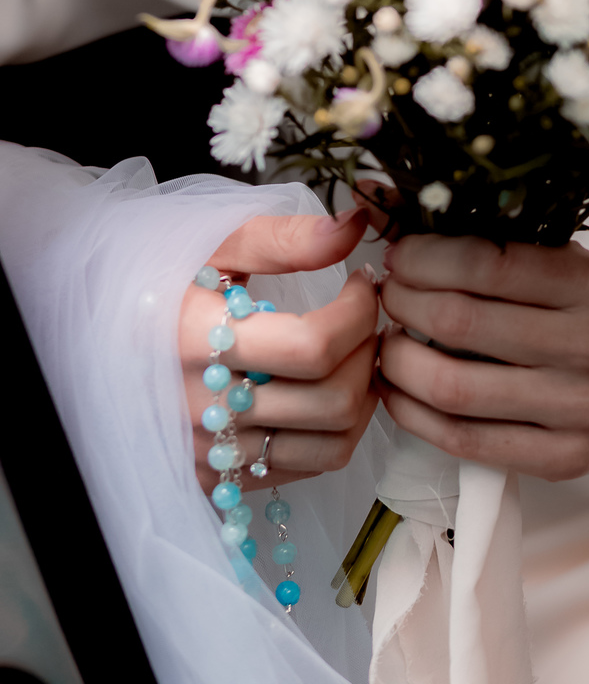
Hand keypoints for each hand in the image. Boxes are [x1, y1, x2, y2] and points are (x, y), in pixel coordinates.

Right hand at [181, 207, 378, 491]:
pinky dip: (337, 429)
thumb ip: (284, 238)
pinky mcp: (219, 479)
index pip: (312, 346)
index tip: (363, 283)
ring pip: (331, 444)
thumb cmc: (166, 285)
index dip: (359, 312)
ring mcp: (212, 452)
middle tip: (366, 318)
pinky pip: (307, 467)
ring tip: (355, 353)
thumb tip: (354, 225)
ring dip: (362, 394)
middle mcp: (203, 409)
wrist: (104, 345)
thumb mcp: (214, 247)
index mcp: (198, 341)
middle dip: (367, 351)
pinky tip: (330, 386)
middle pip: (332, 400)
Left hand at [376, 234, 588, 481]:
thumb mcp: (555, 263)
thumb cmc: (580, 313)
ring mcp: (580, 408)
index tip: (399, 254)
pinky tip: (396, 388)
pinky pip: (462, 440)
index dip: (426, 257)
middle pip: (461, 323)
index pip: (489, 262)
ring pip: (454, 388)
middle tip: (388, 295)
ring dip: (398, 361)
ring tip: (387, 341)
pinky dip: (412, 413)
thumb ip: (484, 237)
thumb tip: (377, 198)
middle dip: (404, 303)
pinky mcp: (561, 459)